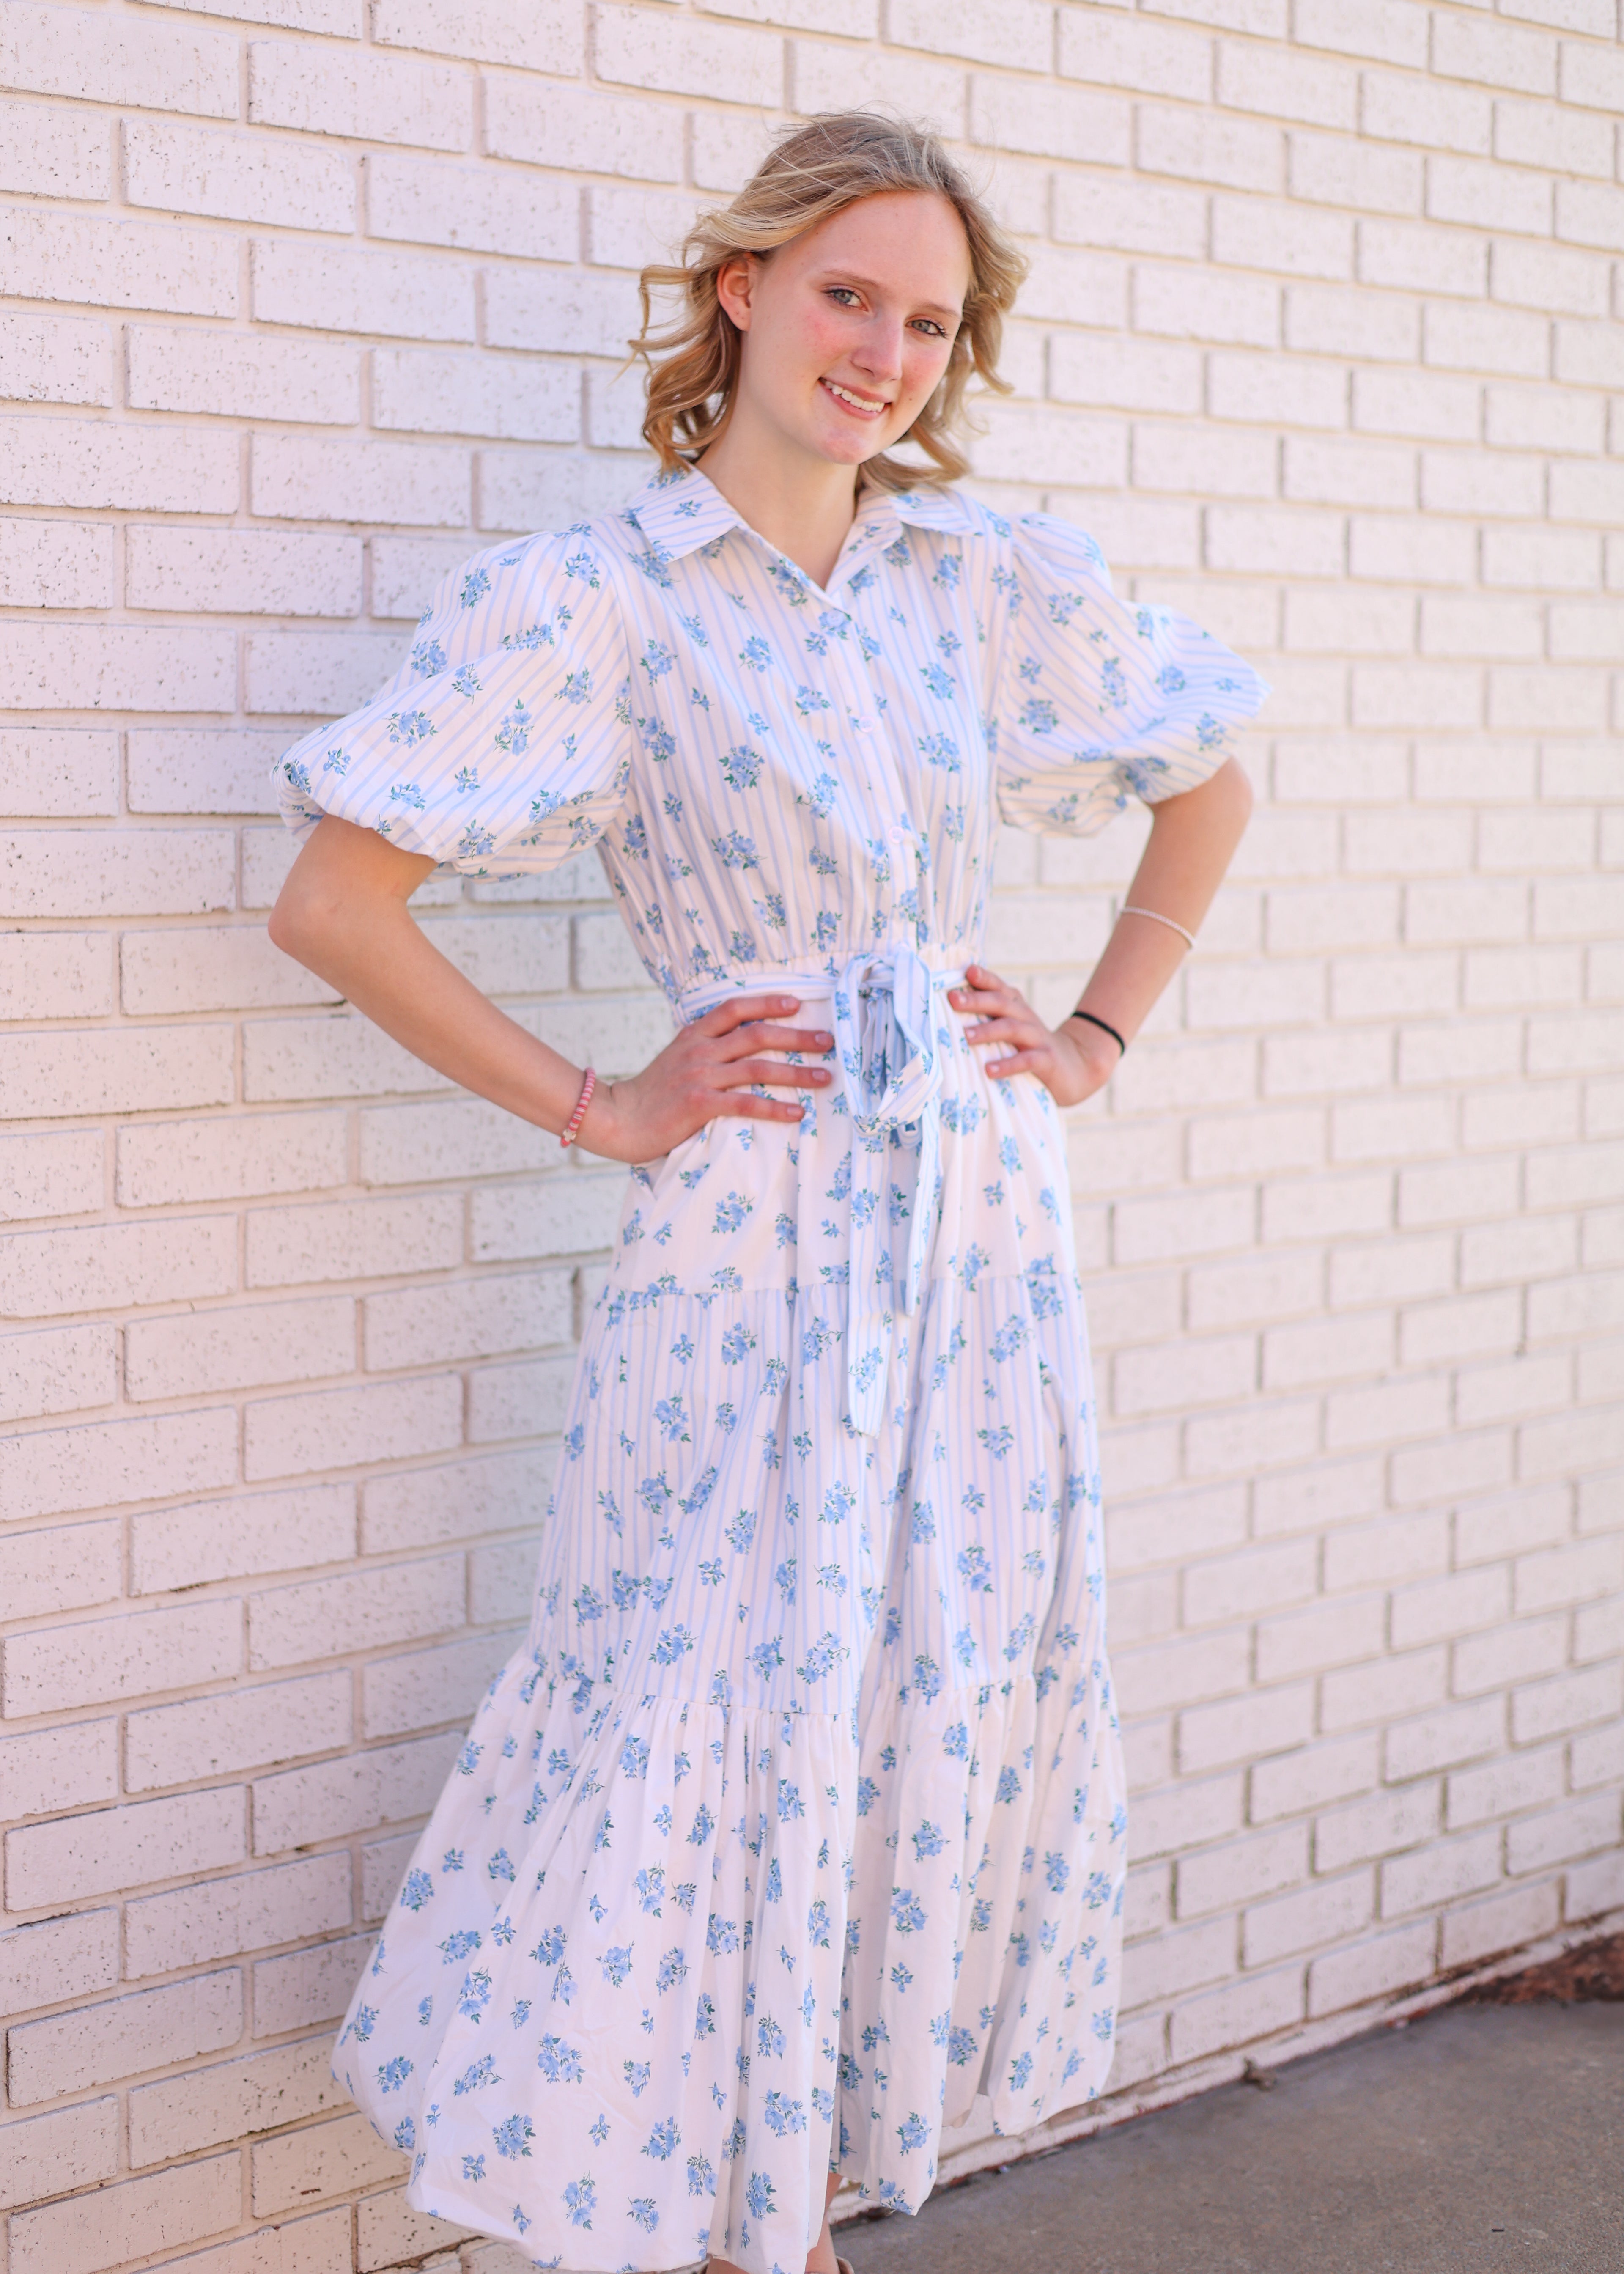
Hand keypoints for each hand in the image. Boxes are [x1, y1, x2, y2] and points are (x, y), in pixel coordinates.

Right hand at [576, 994, 832, 1163]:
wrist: (618, 1119)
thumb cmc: (652, 1093)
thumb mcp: (676, 1058)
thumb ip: (705, 1047)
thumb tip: (743, 1044)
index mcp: (693, 1034)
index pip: (735, 1008)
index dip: (767, 1003)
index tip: (797, 1003)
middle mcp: (699, 1050)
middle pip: (757, 1035)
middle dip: (797, 1036)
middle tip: (827, 1041)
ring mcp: (699, 1076)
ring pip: (758, 1068)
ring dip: (796, 1072)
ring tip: (824, 1078)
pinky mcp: (698, 1105)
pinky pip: (745, 1104)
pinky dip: (774, 1108)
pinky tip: (797, 1113)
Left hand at [949, 963, 1120, 1108]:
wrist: (1077, 1066)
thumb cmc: (1031, 1047)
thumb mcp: (1013, 1027)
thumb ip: (990, 1017)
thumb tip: (952, 1007)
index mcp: (1017, 1008)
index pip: (1000, 988)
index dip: (984, 978)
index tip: (966, 971)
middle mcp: (1027, 1018)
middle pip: (1002, 1004)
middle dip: (977, 1000)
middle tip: (953, 1000)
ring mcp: (1038, 1039)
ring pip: (1012, 1029)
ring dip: (988, 1030)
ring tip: (966, 1036)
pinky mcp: (1047, 1061)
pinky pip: (1026, 1061)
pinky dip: (1007, 1065)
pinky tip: (989, 1071)